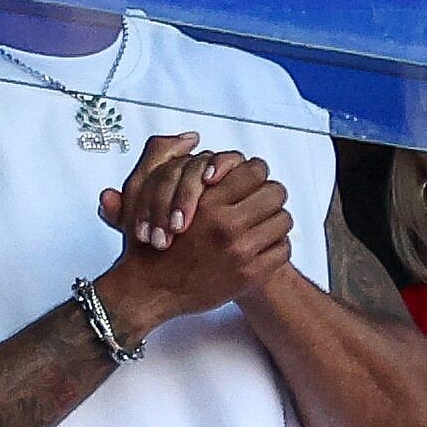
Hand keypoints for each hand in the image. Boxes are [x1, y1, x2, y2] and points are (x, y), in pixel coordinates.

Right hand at [95, 153, 294, 337]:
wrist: (149, 289)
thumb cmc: (149, 241)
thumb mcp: (143, 192)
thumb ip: (162, 158)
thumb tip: (191, 137)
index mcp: (207, 203)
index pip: (255, 170)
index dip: (253, 174)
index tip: (248, 182)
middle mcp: (227, 226)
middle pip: (276, 192)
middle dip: (267, 195)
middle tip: (258, 202)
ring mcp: (242, 252)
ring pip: (283, 220)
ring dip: (272, 220)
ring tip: (258, 224)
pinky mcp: (251, 275)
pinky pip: (283, 249)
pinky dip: (274, 246)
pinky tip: (258, 246)